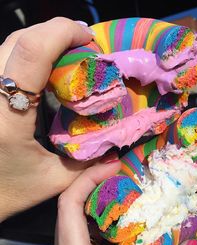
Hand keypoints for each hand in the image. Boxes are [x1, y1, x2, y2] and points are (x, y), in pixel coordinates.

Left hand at [0, 17, 94, 220]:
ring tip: (70, 54)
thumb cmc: (10, 191)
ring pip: (9, 42)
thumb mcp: (54, 181)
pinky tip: (47, 65)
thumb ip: (89, 163)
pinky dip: (30, 50)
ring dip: (44, 40)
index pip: (30, 53)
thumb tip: (117, 147)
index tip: (89, 38)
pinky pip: (4, 55)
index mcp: (7, 119)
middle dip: (57, 33)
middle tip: (85, 48)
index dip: (62, 32)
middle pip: (19, 39)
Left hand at [50, 159, 196, 244]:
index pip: (68, 206)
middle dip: (97, 189)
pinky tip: (125, 235)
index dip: (88, 179)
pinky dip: (103, 233)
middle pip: (70, 211)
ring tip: (125, 199)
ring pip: (76, 228)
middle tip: (123, 177)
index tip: (114, 167)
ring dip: (100, 210)